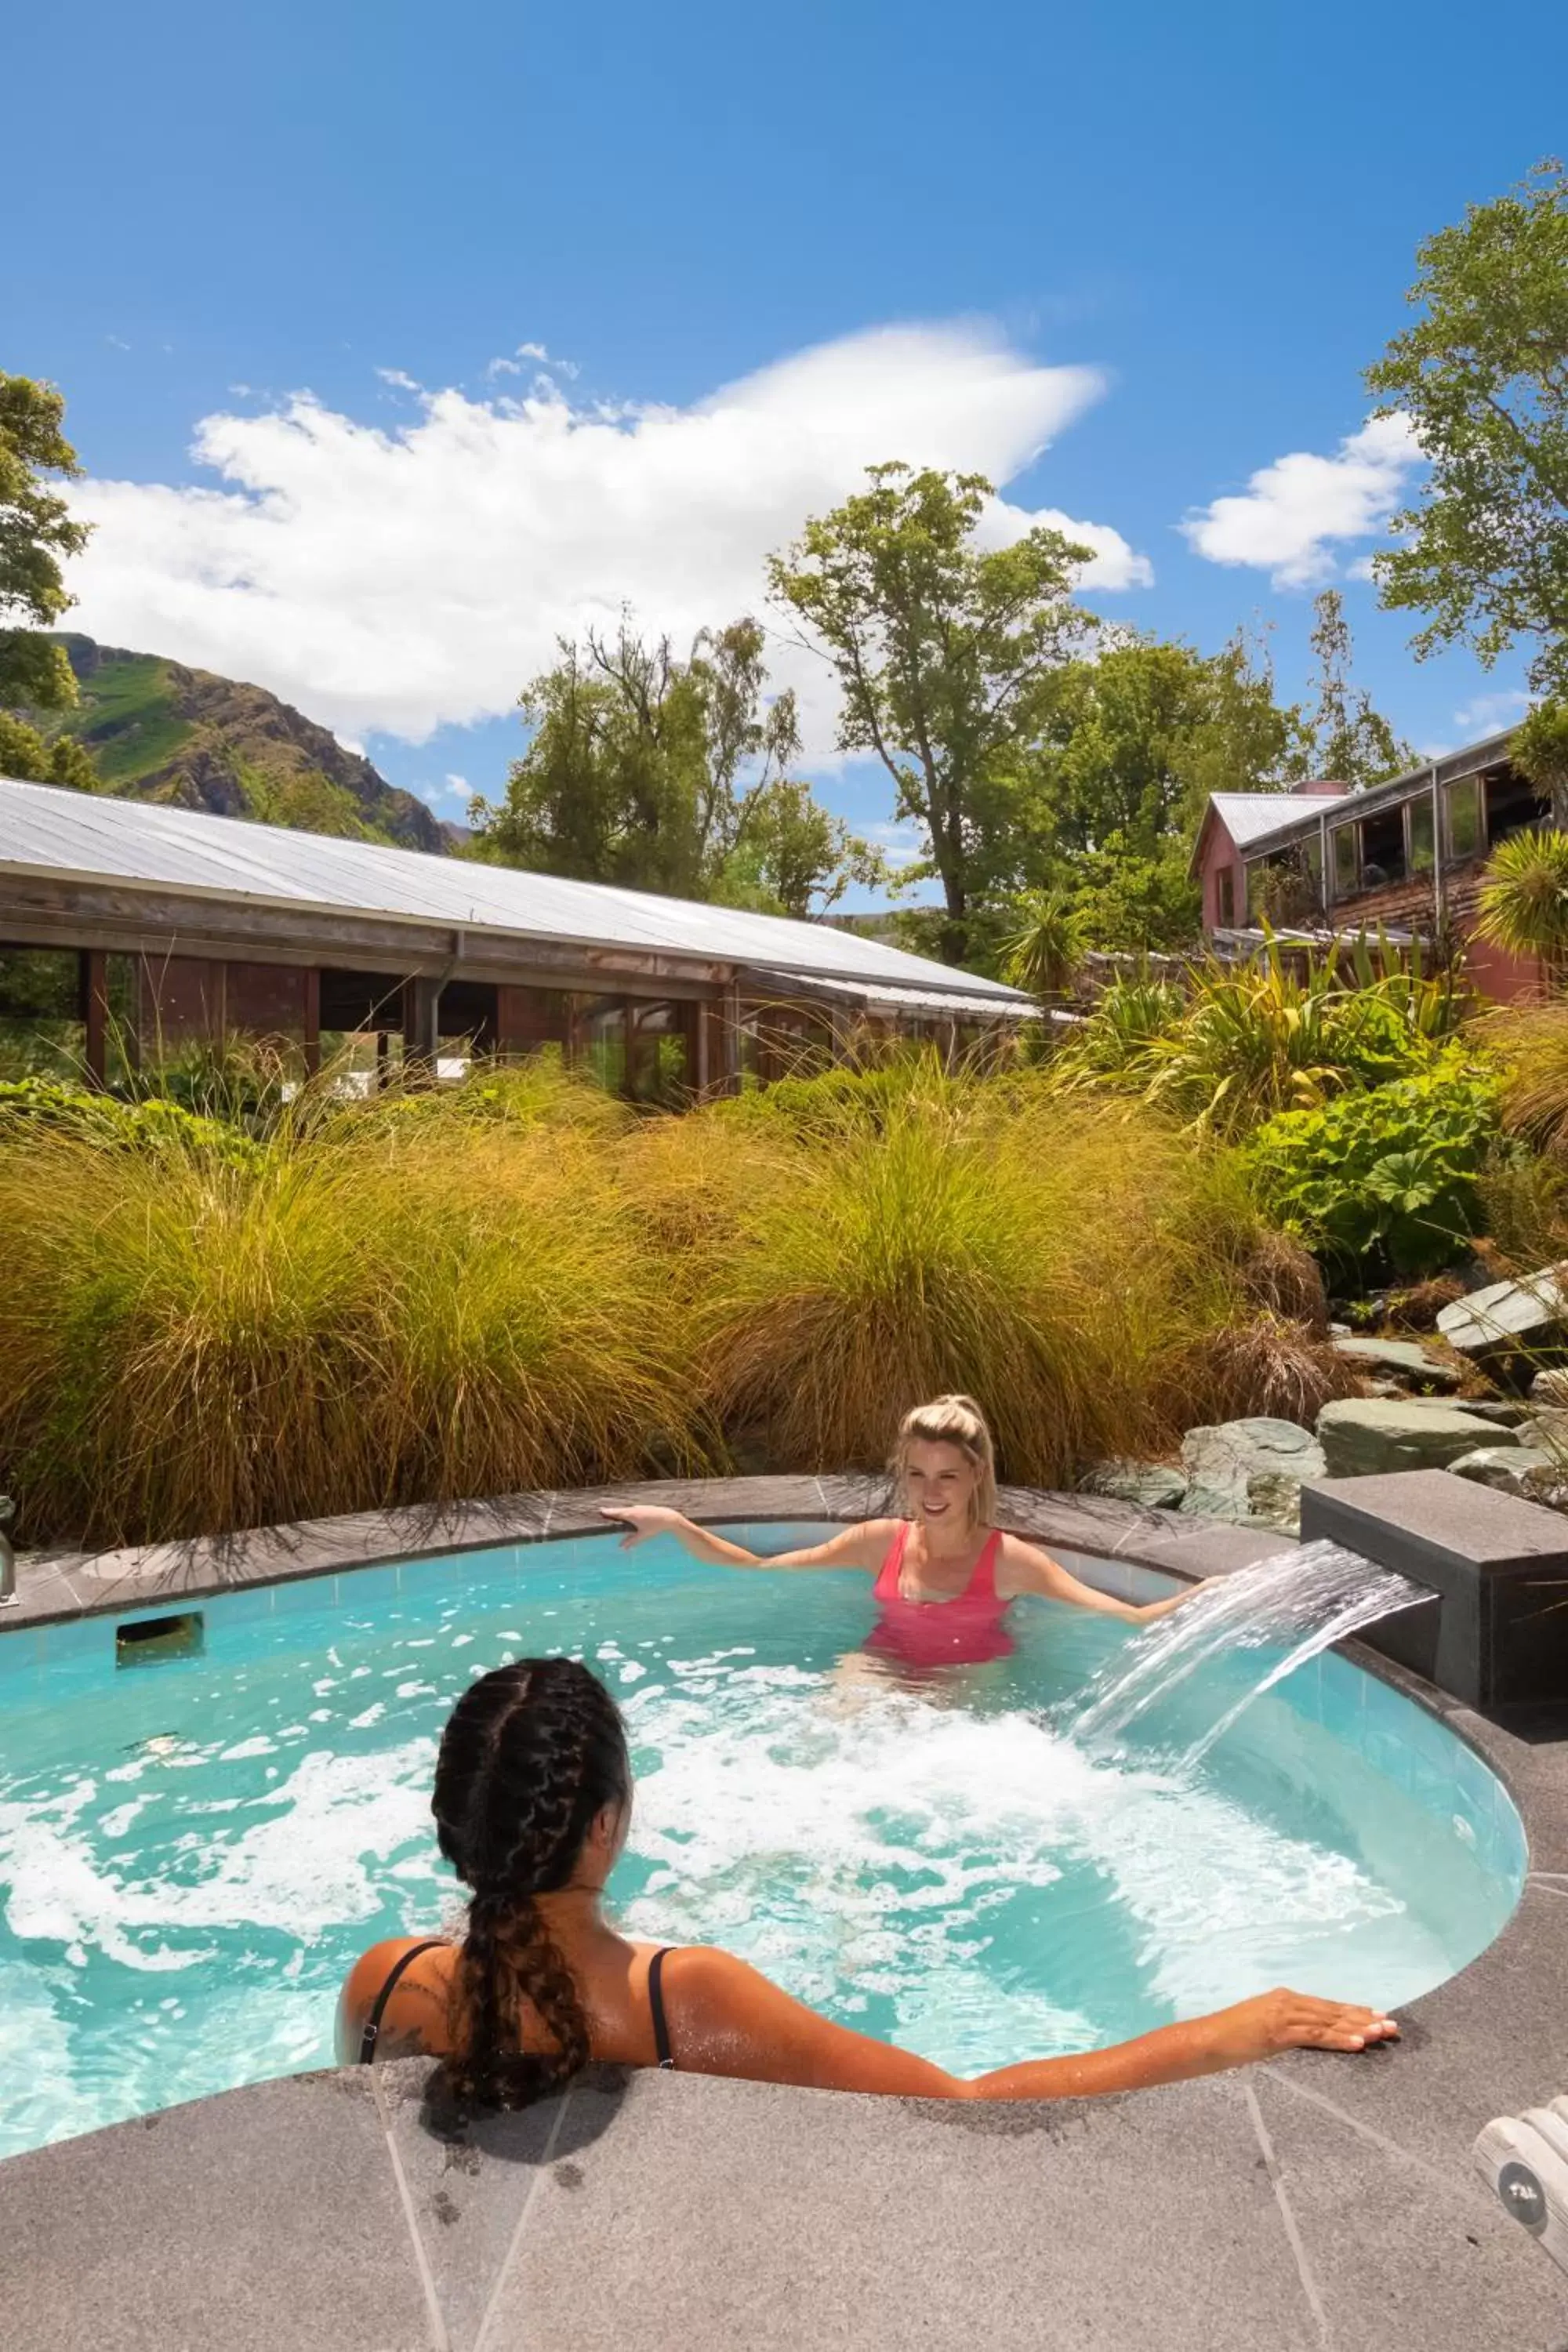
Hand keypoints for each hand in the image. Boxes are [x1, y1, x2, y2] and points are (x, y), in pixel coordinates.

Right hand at [599, 1503, 689, 1550]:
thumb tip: (621, 1547)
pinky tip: (625, 1514)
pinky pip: (631, 1510)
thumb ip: (631, 1541)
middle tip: (601, 1511)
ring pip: (626, 1510)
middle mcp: (633, 1509)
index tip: (600, 1511)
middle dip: (611, 1511)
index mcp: (631, 1515)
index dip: (608, 1512)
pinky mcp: (643, 1508)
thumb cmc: (655, 1527)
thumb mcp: (643, 1535)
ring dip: (619, 1511)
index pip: (616, 1513)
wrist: (668, 1517)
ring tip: (611, 1513)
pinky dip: (626, 1512)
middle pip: (619, 1510)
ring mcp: (638, 1508)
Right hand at [1195, 1988, 1398, 2069]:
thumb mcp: (1263, 2030)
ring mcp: (1284, 2014)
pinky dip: (1339, 2038)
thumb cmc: (1231, 2038)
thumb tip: (1307, 2038)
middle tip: (1393, 2025)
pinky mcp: (1280, 2031)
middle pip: (1334, 2011)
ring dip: (1359, 2027)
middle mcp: (1288, 2001)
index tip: (1378, 2016)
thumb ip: (1286, 2029)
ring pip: (1330, 2021)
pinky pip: (1316, 2035)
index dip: (1354, 2011)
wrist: (1207, 2039)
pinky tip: (1358, 2043)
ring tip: (1383, 2033)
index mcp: (1285, 1999)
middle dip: (1365, 2018)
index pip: (1327, 2006)